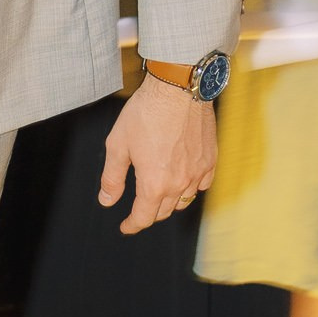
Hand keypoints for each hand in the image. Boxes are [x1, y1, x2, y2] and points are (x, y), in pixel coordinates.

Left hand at [100, 77, 217, 232]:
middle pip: (164, 211)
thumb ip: (112, 177)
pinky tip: (184, 179)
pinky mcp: (210, 160)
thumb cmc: (146, 114)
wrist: (177, 90)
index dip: (132, 225)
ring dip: (170, 202)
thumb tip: (107, 200)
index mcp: (154, 184)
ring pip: (184, 200)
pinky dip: (192, 188)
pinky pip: (202, 184)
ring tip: (159, 193)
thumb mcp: (118, 145)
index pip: (144, 218)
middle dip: (149, 213)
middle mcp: (179, 184)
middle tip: (138, 208)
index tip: (126, 226)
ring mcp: (198, 173)